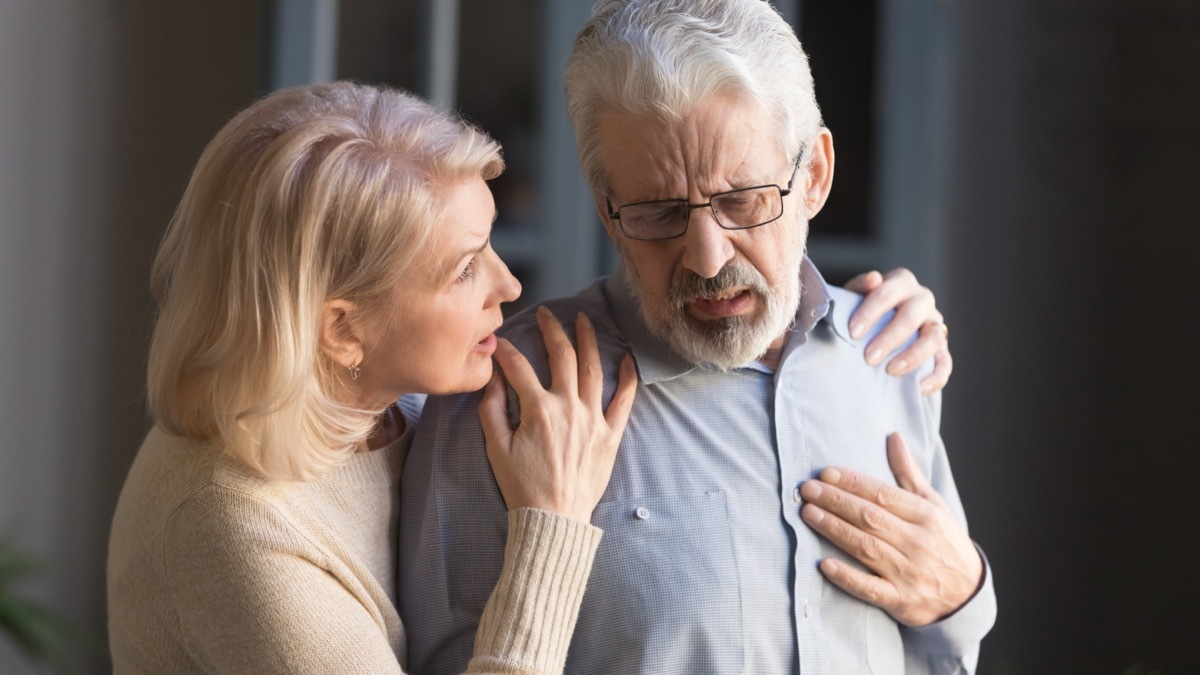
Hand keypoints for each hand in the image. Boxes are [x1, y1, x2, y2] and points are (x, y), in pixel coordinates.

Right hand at [479, 307, 637, 522]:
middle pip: (562, 356)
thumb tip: (492, 378)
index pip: (519, 367)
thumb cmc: (522, 487)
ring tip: (584, 319)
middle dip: (552, 330)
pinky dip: (627, 377)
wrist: (554, 519)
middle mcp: (569, 408)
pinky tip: (625, 358)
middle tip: (546, 314)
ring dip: (588, 340)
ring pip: (593, 368)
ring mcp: (593, 420)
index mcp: (538, 410)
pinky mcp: (610, 435)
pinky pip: (624, 400)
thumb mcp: (496, 448)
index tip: (500, 343)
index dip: (506, 351)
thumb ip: (492, 408)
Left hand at [799, 432, 982, 626]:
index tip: (826, 472)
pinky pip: (871, 588)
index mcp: (925, 516)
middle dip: (836, 501)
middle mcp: (917, 542)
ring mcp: (909, 572)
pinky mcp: (901, 600)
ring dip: (835, 530)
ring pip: (866, 547)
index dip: (853, 483)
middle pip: (870, 518)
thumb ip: (908, 473)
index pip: (883, 494)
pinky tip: (824, 565)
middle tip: (807, 489)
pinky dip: (848, 577)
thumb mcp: (933, 505)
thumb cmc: (944, 542)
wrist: (969, 594)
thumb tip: (893, 435)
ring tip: (808, 514)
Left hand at [844, 268, 951, 394]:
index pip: (887, 293)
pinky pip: (945, 362)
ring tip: (891, 371)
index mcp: (901, 282)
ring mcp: (935, 323)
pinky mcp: (942, 347)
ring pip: (934, 337)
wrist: (874, 327)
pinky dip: (936, 377)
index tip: (853, 333)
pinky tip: (919, 388)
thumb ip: (860, 287)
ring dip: (913, 356)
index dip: (870, 312)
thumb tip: (874, 279)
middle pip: (911, 316)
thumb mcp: (855, 295)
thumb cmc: (863, 310)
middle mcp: (922, 299)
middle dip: (889, 338)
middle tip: (869, 358)